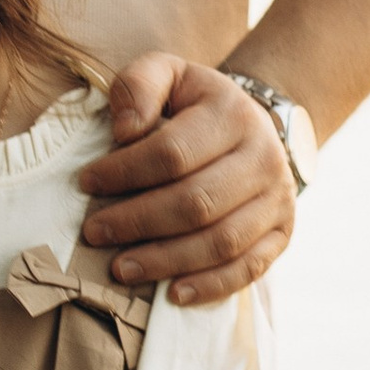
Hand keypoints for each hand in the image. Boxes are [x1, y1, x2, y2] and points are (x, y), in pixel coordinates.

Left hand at [74, 56, 295, 304]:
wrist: (256, 126)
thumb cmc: (195, 106)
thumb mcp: (168, 75)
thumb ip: (139, 85)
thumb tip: (125, 130)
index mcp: (233, 114)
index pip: (172, 153)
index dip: (125, 173)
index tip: (87, 184)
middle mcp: (264, 157)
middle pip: (196, 202)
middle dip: (138, 222)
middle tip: (94, 234)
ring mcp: (278, 199)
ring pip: (221, 241)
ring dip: (166, 261)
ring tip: (121, 269)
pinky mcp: (282, 232)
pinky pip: (249, 268)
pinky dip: (211, 286)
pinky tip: (173, 294)